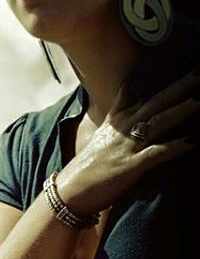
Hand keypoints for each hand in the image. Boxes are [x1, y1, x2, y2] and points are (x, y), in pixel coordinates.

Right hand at [56, 70, 199, 215]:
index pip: (143, 93)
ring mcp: (127, 145)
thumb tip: (127, 86)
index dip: (165, 81)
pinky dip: (174, 147)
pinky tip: (191, 141)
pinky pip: (156, 153)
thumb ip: (118, 108)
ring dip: (180, 111)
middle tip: (199, 74)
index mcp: (119, 119)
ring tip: (199, 101)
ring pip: (158, 123)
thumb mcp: (103, 130)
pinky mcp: (131, 165)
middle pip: (156, 102)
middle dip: (180, 88)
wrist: (72, 189)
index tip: (186, 69)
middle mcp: (124, 128)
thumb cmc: (90, 163)